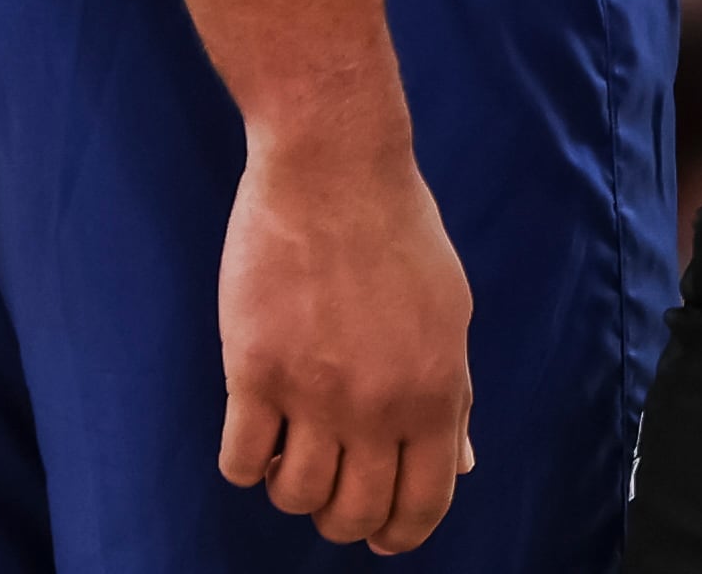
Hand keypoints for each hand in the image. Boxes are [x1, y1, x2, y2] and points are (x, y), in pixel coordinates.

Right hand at [215, 131, 473, 555]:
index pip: (423, 504)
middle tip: (327, 490)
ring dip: (289, 489)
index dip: (399, 534)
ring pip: (295, 496)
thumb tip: (460, 463)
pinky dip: (244, 464)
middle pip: (354, 513)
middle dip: (340, 518)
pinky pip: (241, 461)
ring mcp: (313, 392)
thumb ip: (453, 395)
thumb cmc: (397, 230)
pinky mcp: (254, 371)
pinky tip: (251, 434)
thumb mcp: (449, 313)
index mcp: (436, 394)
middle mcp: (378, 406)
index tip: (380, 535)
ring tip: (287, 453)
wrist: (332, 166)